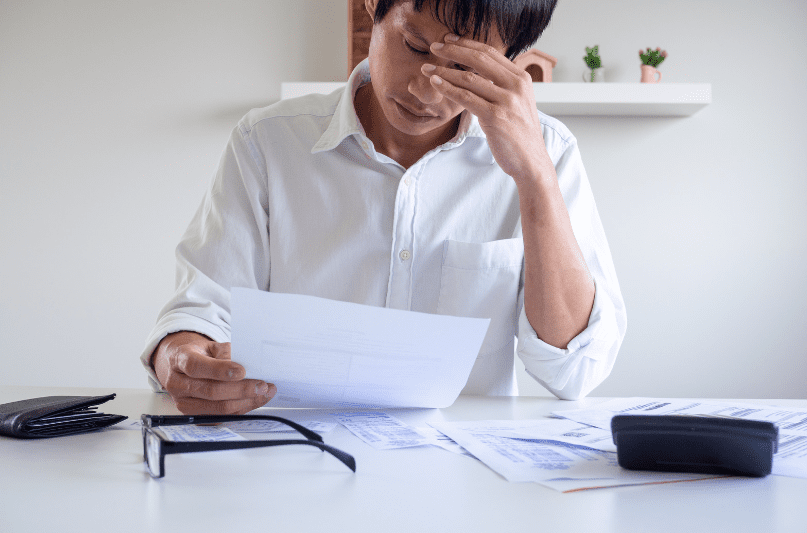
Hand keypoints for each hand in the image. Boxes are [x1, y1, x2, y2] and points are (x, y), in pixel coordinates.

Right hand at [151, 331, 275, 414]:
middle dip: (240, 390)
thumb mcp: (210, 346)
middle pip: (210, 391)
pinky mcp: (193, 416)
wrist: (180, 365)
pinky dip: (240, 409)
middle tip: (262, 385)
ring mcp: (183, 403)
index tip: (242, 371)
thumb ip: (226, 353)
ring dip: (245, 402)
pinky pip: (220, 417)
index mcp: (180, 360)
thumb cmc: (199, 354)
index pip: (196, 367)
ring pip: (217, 408)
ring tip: (264, 393)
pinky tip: (254, 401)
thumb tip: (248, 364)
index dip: (219, 370)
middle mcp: (177, 383)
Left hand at [422, 35, 554, 185]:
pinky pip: (466, 98)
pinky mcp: (495, 117)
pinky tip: (435, 84)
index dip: (467, 44)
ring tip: (427, 69)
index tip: (448, 40)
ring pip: (469, 79)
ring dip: (444, 72)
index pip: (490, 53)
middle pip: (479, 60)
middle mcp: (516, 85)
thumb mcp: (517, 102)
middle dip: (453, 51)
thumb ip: (501, 86)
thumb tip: (476, 74)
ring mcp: (507, 101)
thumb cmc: (519, 134)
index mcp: (522, 78)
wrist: (531, 161)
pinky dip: (448, 89)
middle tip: (434, 47)